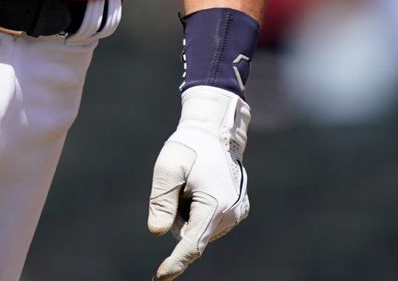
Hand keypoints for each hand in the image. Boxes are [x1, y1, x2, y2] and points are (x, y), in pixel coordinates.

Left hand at [146, 85, 250, 278]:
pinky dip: (198, 211)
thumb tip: (158, 233)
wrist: (216, 131)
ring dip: (188, 214)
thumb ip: (161, 201)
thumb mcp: (167, 168)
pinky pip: (208, 222)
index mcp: (215, 205)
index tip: (160, 276)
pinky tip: (201, 188)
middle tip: (178, 187)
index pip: (191, 244)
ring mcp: (237, 213)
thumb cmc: (189, 147)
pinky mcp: (238, 211)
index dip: (175, 262)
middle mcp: (231, 214)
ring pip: (199, 229)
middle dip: (177, 218)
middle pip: (191, 235)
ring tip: (193, 184)